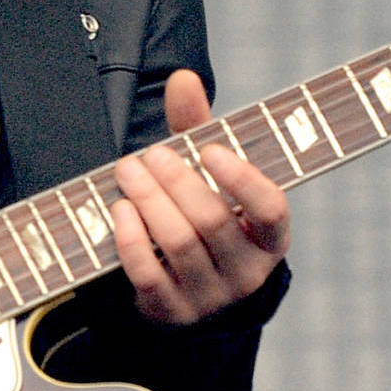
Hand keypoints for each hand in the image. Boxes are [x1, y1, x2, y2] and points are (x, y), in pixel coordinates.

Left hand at [111, 68, 290, 326]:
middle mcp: (247, 272)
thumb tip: (182, 78)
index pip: (270, 210)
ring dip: (149, 200)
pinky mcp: (171, 312)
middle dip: (176, 180)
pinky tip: (120, 209)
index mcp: (270, 237)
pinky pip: (149, 274)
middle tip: (150, 154)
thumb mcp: (210, 177)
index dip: (242, 180)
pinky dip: (131, 238)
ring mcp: (209, 297)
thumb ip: (198, 128)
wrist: (188, 290)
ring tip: (128, 170)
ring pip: (179, 243)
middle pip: (212, 220)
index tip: (210, 151)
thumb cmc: (205, 215)